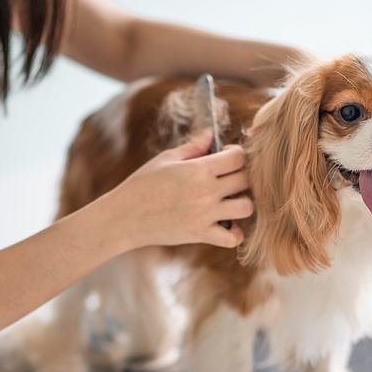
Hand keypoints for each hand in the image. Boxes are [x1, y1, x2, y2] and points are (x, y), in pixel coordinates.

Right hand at [107, 130, 252, 248]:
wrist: (125, 216)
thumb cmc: (142, 184)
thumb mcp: (166, 160)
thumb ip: (193, 147)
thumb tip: (211, 134)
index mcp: (198, 169)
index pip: (237, 157)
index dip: (236, 153)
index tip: (226, 156)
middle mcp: (207, 192)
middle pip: (245, 180)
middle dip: (240, 175)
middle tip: (227, 177)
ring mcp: (206, 215)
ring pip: (246, 207)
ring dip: (242, 202)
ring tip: (228, 200)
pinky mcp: (201, 235)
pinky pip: (232, 237)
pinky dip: (234, 232)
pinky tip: (224, 223)